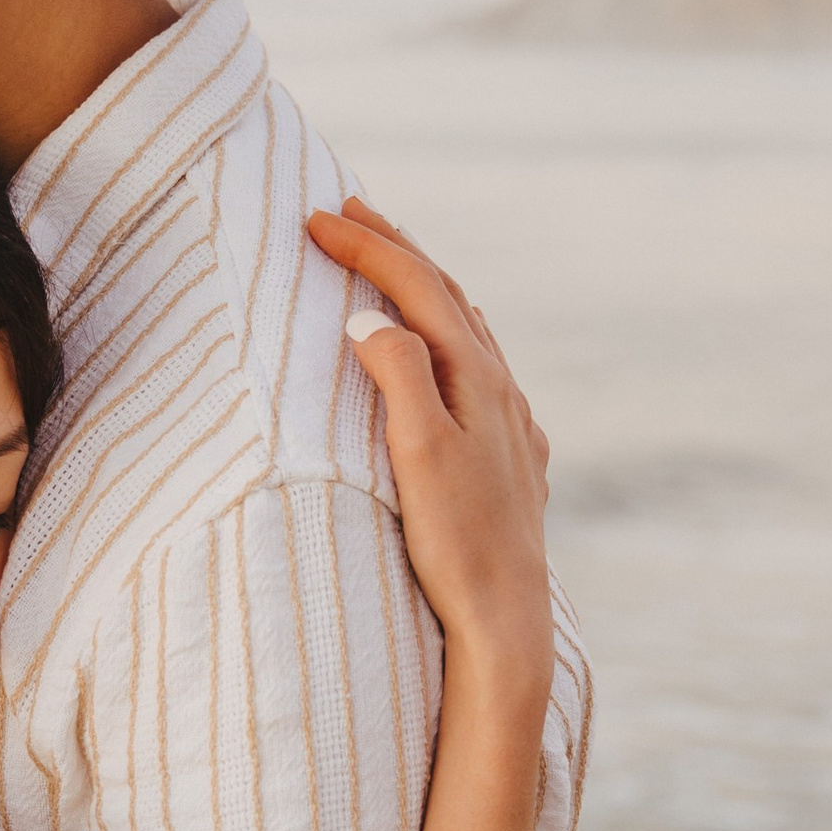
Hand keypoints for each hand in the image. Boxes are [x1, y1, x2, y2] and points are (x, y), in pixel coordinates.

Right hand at [309, 199, 553, 716]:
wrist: (507, 620)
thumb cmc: (458, 544)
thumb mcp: (418, 452)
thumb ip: (397, 375)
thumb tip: (370, 316)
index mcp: (476, 378)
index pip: (416, 289)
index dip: (366, 248)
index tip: (317, 218)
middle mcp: (503, 390)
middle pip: (448, 295)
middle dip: (396, 249)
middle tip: (350, 210)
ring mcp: (513, 423)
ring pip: (468, 329)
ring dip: (427, 287)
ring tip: (393, 260)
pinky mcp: (514, 457)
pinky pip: (482, 369)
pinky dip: (452, 334)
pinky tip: (451, 349)